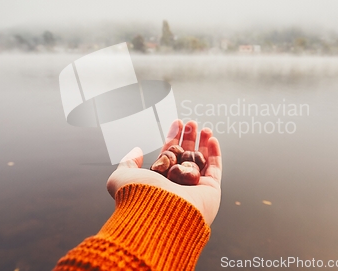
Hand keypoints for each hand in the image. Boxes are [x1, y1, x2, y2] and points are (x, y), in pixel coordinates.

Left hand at [106, 120, 221, 224]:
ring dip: (203, 142)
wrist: (159, 213)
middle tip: (191, 123)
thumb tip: (136, 151)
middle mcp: (177, 186)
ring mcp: (194, 188)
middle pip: (186, 155)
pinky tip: (212, 139)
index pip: (168, 155)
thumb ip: (127, 162)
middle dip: (189, 137)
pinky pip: (215, 169)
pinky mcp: (210, 190)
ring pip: (201, 161)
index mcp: (159, 182)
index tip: (177, 123)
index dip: (173, 138)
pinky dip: (215, 153)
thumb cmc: (139, 196)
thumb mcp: (121, 176)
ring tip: (204, 128)